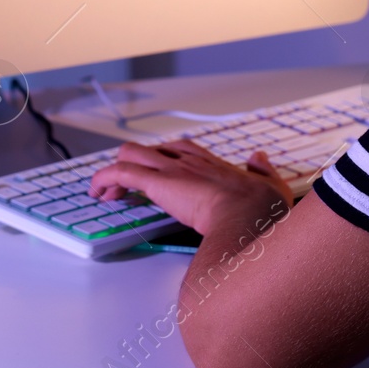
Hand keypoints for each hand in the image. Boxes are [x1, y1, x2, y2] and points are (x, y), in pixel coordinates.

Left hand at [88, 139, 291, 235]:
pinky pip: (121, 172)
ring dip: (114, 172)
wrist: (250, 218)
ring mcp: (173, 170)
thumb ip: (264, 170)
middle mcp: (190, 161)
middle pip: (152, 149)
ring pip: (130, 153)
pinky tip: (97, 192)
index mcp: (212, 163)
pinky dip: (103, 178)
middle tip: (129, 190)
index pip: (180, 149)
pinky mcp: (158, 183)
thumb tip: (260, 158)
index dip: (165, 160)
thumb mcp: (271, 185)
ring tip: (108, 194)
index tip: (159, 177)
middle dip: (137, 166)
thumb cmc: (261, 210)